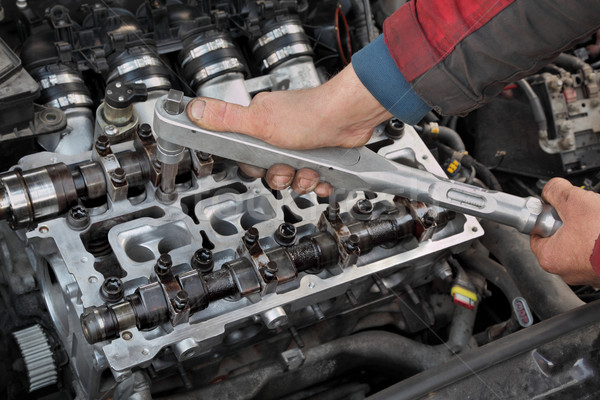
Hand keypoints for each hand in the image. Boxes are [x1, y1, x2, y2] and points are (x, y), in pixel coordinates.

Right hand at [186, 63, 391, 196]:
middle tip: (289, 168)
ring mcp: (301, 145)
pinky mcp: (320, 155)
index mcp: (260, 122)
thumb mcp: (259, 122)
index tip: (262, 164)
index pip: (246, 156)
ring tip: (310, 171)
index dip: (254, 167)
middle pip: (270, 171)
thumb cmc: (310, 115)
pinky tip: (323, 176)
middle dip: (280, 176)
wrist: (350, 118)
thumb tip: (193, 110)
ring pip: (292, 178)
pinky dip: (319, 182)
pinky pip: (313, 180)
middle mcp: (280, 134)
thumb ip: (226, 120)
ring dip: (301, 180)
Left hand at [530, 178, 599, 285]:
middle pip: (559, 238)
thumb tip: (551, 188)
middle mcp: (566, 271)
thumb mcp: (576, 201)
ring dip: (588, 232)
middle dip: (570, 222)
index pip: (536, 233)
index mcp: (550, 257)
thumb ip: (556, 191)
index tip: (554, 208)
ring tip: (598, 223)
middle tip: (582, 213)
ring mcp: (588, 275)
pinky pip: (597, 254)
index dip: (545, 216)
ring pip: (580, 246)